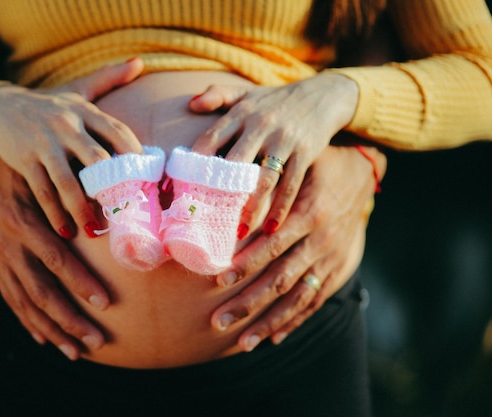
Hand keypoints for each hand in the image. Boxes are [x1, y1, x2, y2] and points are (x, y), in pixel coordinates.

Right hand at [0, 58, 144, 238]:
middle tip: (126, 213)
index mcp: (84, 111)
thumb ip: (109, 78)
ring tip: (94, 230)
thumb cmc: (46, 103)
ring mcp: (44, 143)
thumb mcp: (77, 90)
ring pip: (69, 182)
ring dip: (83, 210)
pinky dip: (55, 213)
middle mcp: (67, 125)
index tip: (150, 179)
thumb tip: (140, 63)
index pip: (118, 132)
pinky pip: (43, 191)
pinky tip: (65, 230)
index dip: (136, 155)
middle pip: (98, 160)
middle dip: (114, 189)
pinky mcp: (24, 159)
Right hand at [0, 144, 108, 359]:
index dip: (81, 283)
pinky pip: (10, 298)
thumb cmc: (21, 167)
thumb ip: (69, 196)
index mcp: (24, 221)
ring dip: (52, 330)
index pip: (56, 260)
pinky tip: (43, 338)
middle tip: (97, 340)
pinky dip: (26, 321)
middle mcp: (9, 245)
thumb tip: (109, 213)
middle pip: (41, 293)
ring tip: (76, 352)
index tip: (106, 303)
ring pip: (25, 304)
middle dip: (70, 320)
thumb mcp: (44, 176)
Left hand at [190, 72, 358, 233]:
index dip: (197, 163)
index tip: (184, 187)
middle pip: (235, 162)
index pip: (211, 138)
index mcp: (241, 112)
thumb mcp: (246, 93)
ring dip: (251, 208)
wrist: (324, 95)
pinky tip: (270, 228)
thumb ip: (218, 95)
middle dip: (221, 192)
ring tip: (239, 232)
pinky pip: (290, 185)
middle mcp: (260, 125)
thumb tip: (190, 105)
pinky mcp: (305, 152)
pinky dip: (280, 208)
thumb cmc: (276, 100)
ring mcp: (284, 139)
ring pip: (263, 179)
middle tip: (208, 218)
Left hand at [210, 143, 385, 351]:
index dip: (247, 264)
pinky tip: (274, 338)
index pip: (273, 245)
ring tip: (243, 343)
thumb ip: (271, 180)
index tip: (219, 280)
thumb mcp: (300, 164)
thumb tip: (231, 188)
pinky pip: (315, 300)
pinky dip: (295, 320)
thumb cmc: (321, 164)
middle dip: (249, 303)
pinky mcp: (337, 270)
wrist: (365, 173)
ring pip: (297, 298)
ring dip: (269, 322)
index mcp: (310, 214)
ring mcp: (331, 260)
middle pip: (281, 280)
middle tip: (219, 320)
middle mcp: (322, 242)